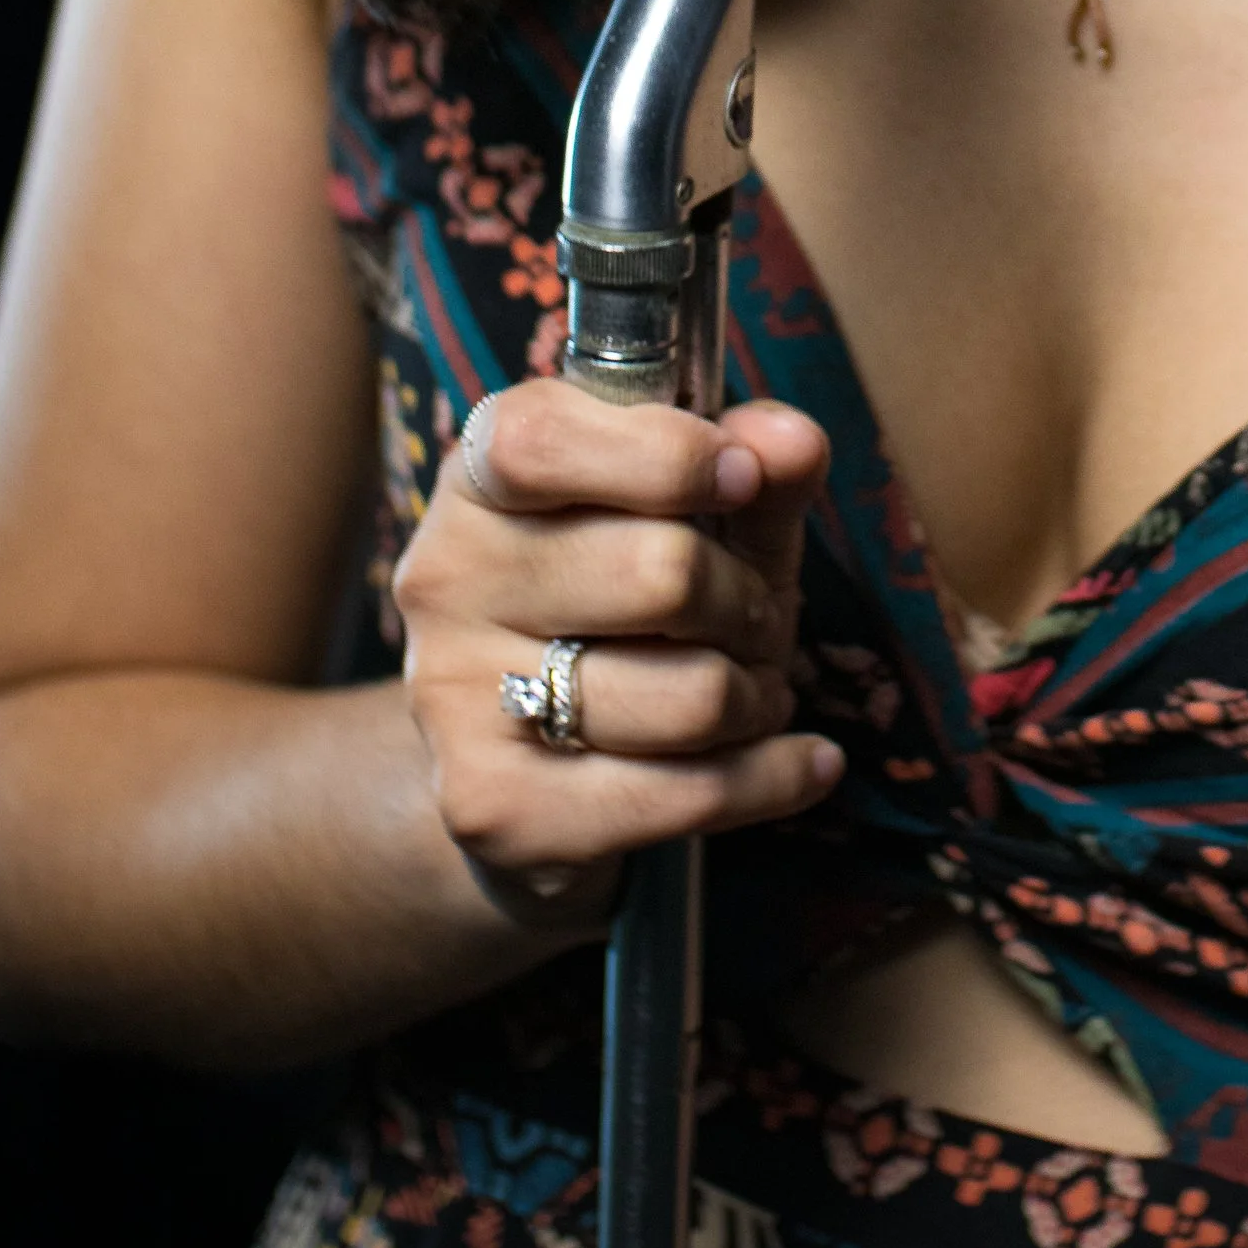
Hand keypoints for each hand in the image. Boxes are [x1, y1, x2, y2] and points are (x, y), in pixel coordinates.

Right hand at [394, 384, 838, 918]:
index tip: (742, 478)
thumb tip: (793, 441)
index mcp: (480, 475)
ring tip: (747, 693)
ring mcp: (455, 697)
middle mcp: (447, 577)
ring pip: (688, 694)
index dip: (665, 456)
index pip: (543, 441)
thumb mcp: (706, 515)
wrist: (531, 766)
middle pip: (660, 573)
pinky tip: (801, 762)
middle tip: (752, 619)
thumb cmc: (632, 606)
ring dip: (755, 697)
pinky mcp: (493, 807)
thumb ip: (757, 464)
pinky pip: (685, 794)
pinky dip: (772, 778)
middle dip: (745, 602)